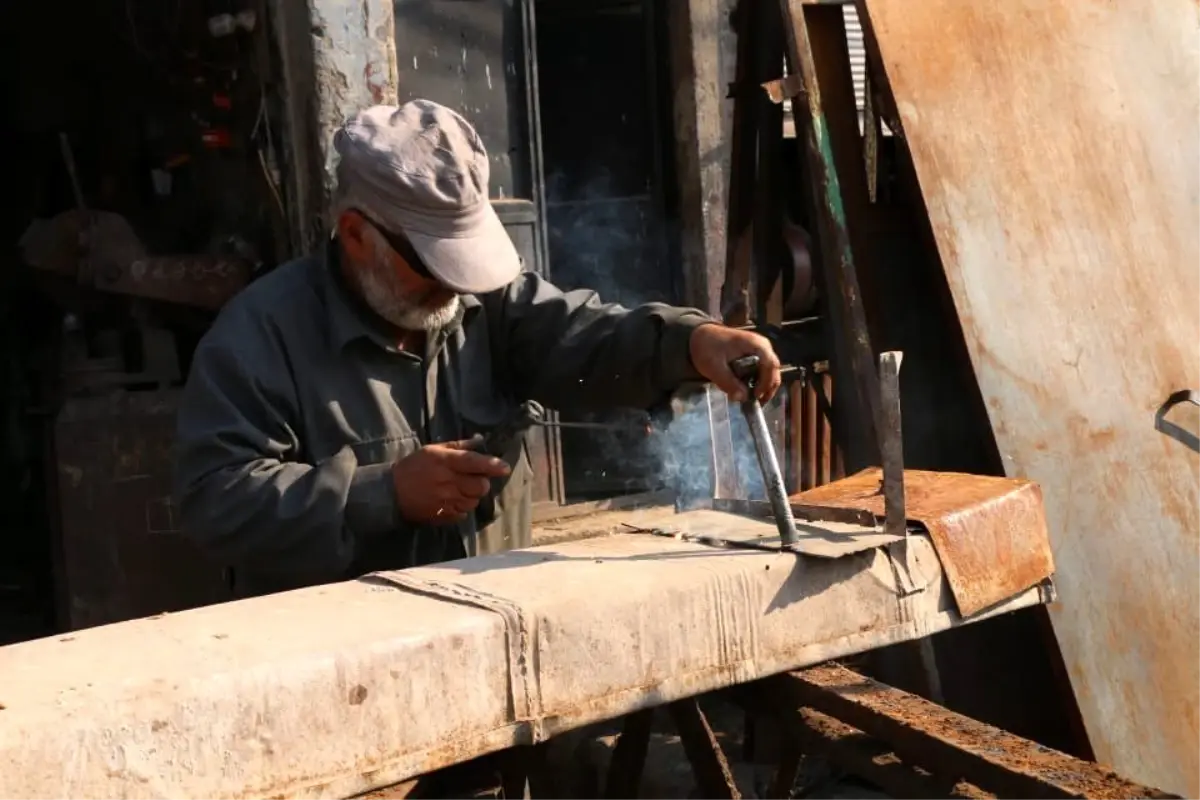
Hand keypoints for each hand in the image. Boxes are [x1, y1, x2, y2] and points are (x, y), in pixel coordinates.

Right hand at [391, 440, 511, 524]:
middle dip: (482, 483)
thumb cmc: (413, 467)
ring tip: (461, 490)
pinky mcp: (442, 515)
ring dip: (472, 496)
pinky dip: (462, 508)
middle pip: (480, 486)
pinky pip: (463, 513)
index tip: (504, 468)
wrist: (390, 492)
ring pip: (473, 501)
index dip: (492, 465)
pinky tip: (453, 501)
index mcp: (444, 462)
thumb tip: (479, 440)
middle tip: (474, 479)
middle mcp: (447, 481)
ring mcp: (445, 500)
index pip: (474, 462)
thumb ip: (457, 446)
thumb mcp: (432, 450)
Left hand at [688, 324, 781, 402]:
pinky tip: (748, 390)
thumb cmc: (707, 348)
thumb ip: (728, 382)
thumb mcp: (714, 367)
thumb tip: (742, 398)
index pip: (770, 365)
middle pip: (774, 370)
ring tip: (751, 398)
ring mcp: (761, 350)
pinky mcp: (757, 355)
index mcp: (755, 344)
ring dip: (764, 387)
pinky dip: (759, 382)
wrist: (701, 336)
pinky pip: (764, 371)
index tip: (755, 396)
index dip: (766, 383)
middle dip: (767, 388)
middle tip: (756, 403)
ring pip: (771, 372)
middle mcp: (763, 346)